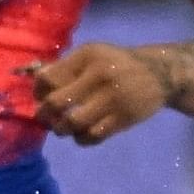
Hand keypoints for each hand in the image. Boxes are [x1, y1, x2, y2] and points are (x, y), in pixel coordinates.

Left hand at [29, 42, 171, 143]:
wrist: (159, 74)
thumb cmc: (117, 63)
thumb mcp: (93, 54)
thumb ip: (66, 66)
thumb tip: (35, 78)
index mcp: (87, 57)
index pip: (48, 78)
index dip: (38, 92)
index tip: (40, 97)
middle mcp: (99, 75)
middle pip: (57, 103)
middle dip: (44, 115)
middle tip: (45, 118)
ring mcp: (112, 98)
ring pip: (73, 123)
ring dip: (62, 129)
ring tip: (62, 128)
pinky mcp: (124, 118)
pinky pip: (93, 135)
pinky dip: (81, 139)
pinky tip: (81, 134)